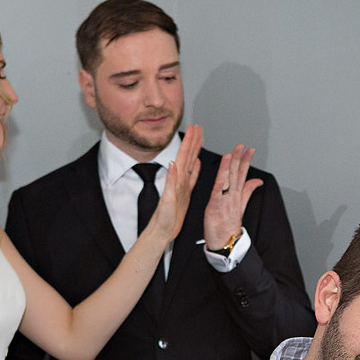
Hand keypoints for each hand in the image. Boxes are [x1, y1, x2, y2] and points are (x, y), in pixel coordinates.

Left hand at [146, 124, 202, 242]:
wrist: (160, 232)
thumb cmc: (163, 220)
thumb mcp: (168, 201)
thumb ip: (170, 182)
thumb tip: (173, 164)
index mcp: (176, 180)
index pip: (183, 156)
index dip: (189, 141)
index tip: (194, 128)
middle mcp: (179, 181)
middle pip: (187, 156)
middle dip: (192, 141)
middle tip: (198, 127)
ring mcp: (182, 186)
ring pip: (190, 163)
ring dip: (194, 150)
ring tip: (198, 139)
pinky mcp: (184, 194)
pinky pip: (192, 178)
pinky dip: (195, 169)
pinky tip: (197, 163)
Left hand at [203, 143, 262, 249]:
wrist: (225, 243)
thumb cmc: (228, 226)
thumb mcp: (240, 205)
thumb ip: (248, 191)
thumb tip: (258, 180)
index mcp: (236, 194)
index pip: (242, 174)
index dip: (245, 161)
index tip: (249, 149)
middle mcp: (233, 196)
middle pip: (236, 174)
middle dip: (239, 159)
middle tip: (241, 147)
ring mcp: (225, 201)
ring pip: (228, 181)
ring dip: (229, 167)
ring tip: (231, 155)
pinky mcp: (216, 207)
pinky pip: (218, 193)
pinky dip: (220, 183)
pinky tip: (221, 175)